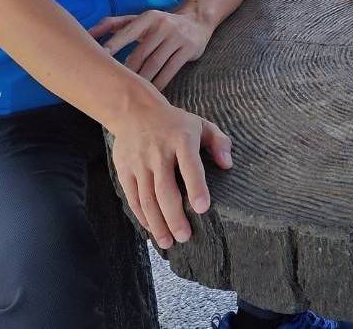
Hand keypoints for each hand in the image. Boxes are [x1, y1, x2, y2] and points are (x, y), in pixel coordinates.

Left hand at [90, 9, 212, 90]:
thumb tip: (88, 33)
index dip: (114, 46)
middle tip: (114, 86)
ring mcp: (177, 38)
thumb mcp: (140, 19)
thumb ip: (113, 24)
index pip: (128, 32)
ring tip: (130, 94)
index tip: (101, 59)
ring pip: (155, 64)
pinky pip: (170, 70)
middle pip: (141, 53)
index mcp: (148, 17)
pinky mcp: (188, 50)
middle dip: (127, 71)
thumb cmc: (160, 23)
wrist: (197, 20)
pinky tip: (150, 94)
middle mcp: (162, 25)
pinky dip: (159, 84)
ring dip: (142, 80)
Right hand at [110, 95, 231, 249]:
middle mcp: (159, 152)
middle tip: (184, 237)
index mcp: (181, 140)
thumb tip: (227, 165)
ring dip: (157, 223)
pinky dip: (142, 216)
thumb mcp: (200, 124)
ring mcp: (139, 162)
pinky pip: (132, 197)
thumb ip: (218, 142)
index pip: (190, 166)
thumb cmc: (174, 122)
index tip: (202, 208)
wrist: (134, 110)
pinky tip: (152, 229)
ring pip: (147, 198)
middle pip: (165, 189)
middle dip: (174, 217)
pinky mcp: (125, 169)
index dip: (196, 187)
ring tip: (168, 242)